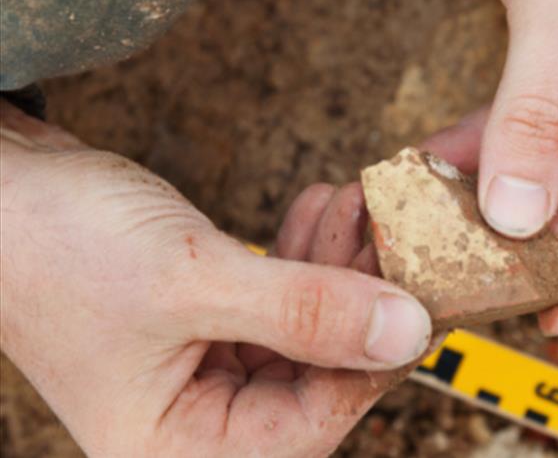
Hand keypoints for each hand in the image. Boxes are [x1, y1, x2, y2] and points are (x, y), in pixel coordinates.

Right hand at [0, 101, 431, 455]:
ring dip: (336, 266)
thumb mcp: (190, 280)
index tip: (424, 292)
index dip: (375, 355)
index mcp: (181, 446)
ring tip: (356, 205)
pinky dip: (304, 254)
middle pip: (317, 372)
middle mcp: (194, 420)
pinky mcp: (206, 319)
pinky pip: (278, 297)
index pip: (315, 418)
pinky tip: (320, 209)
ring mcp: (202, 367)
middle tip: (391, 233)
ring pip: (304, 328)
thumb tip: (407, 331)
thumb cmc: (51, 246)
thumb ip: (305, 310)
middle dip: (358, 297)